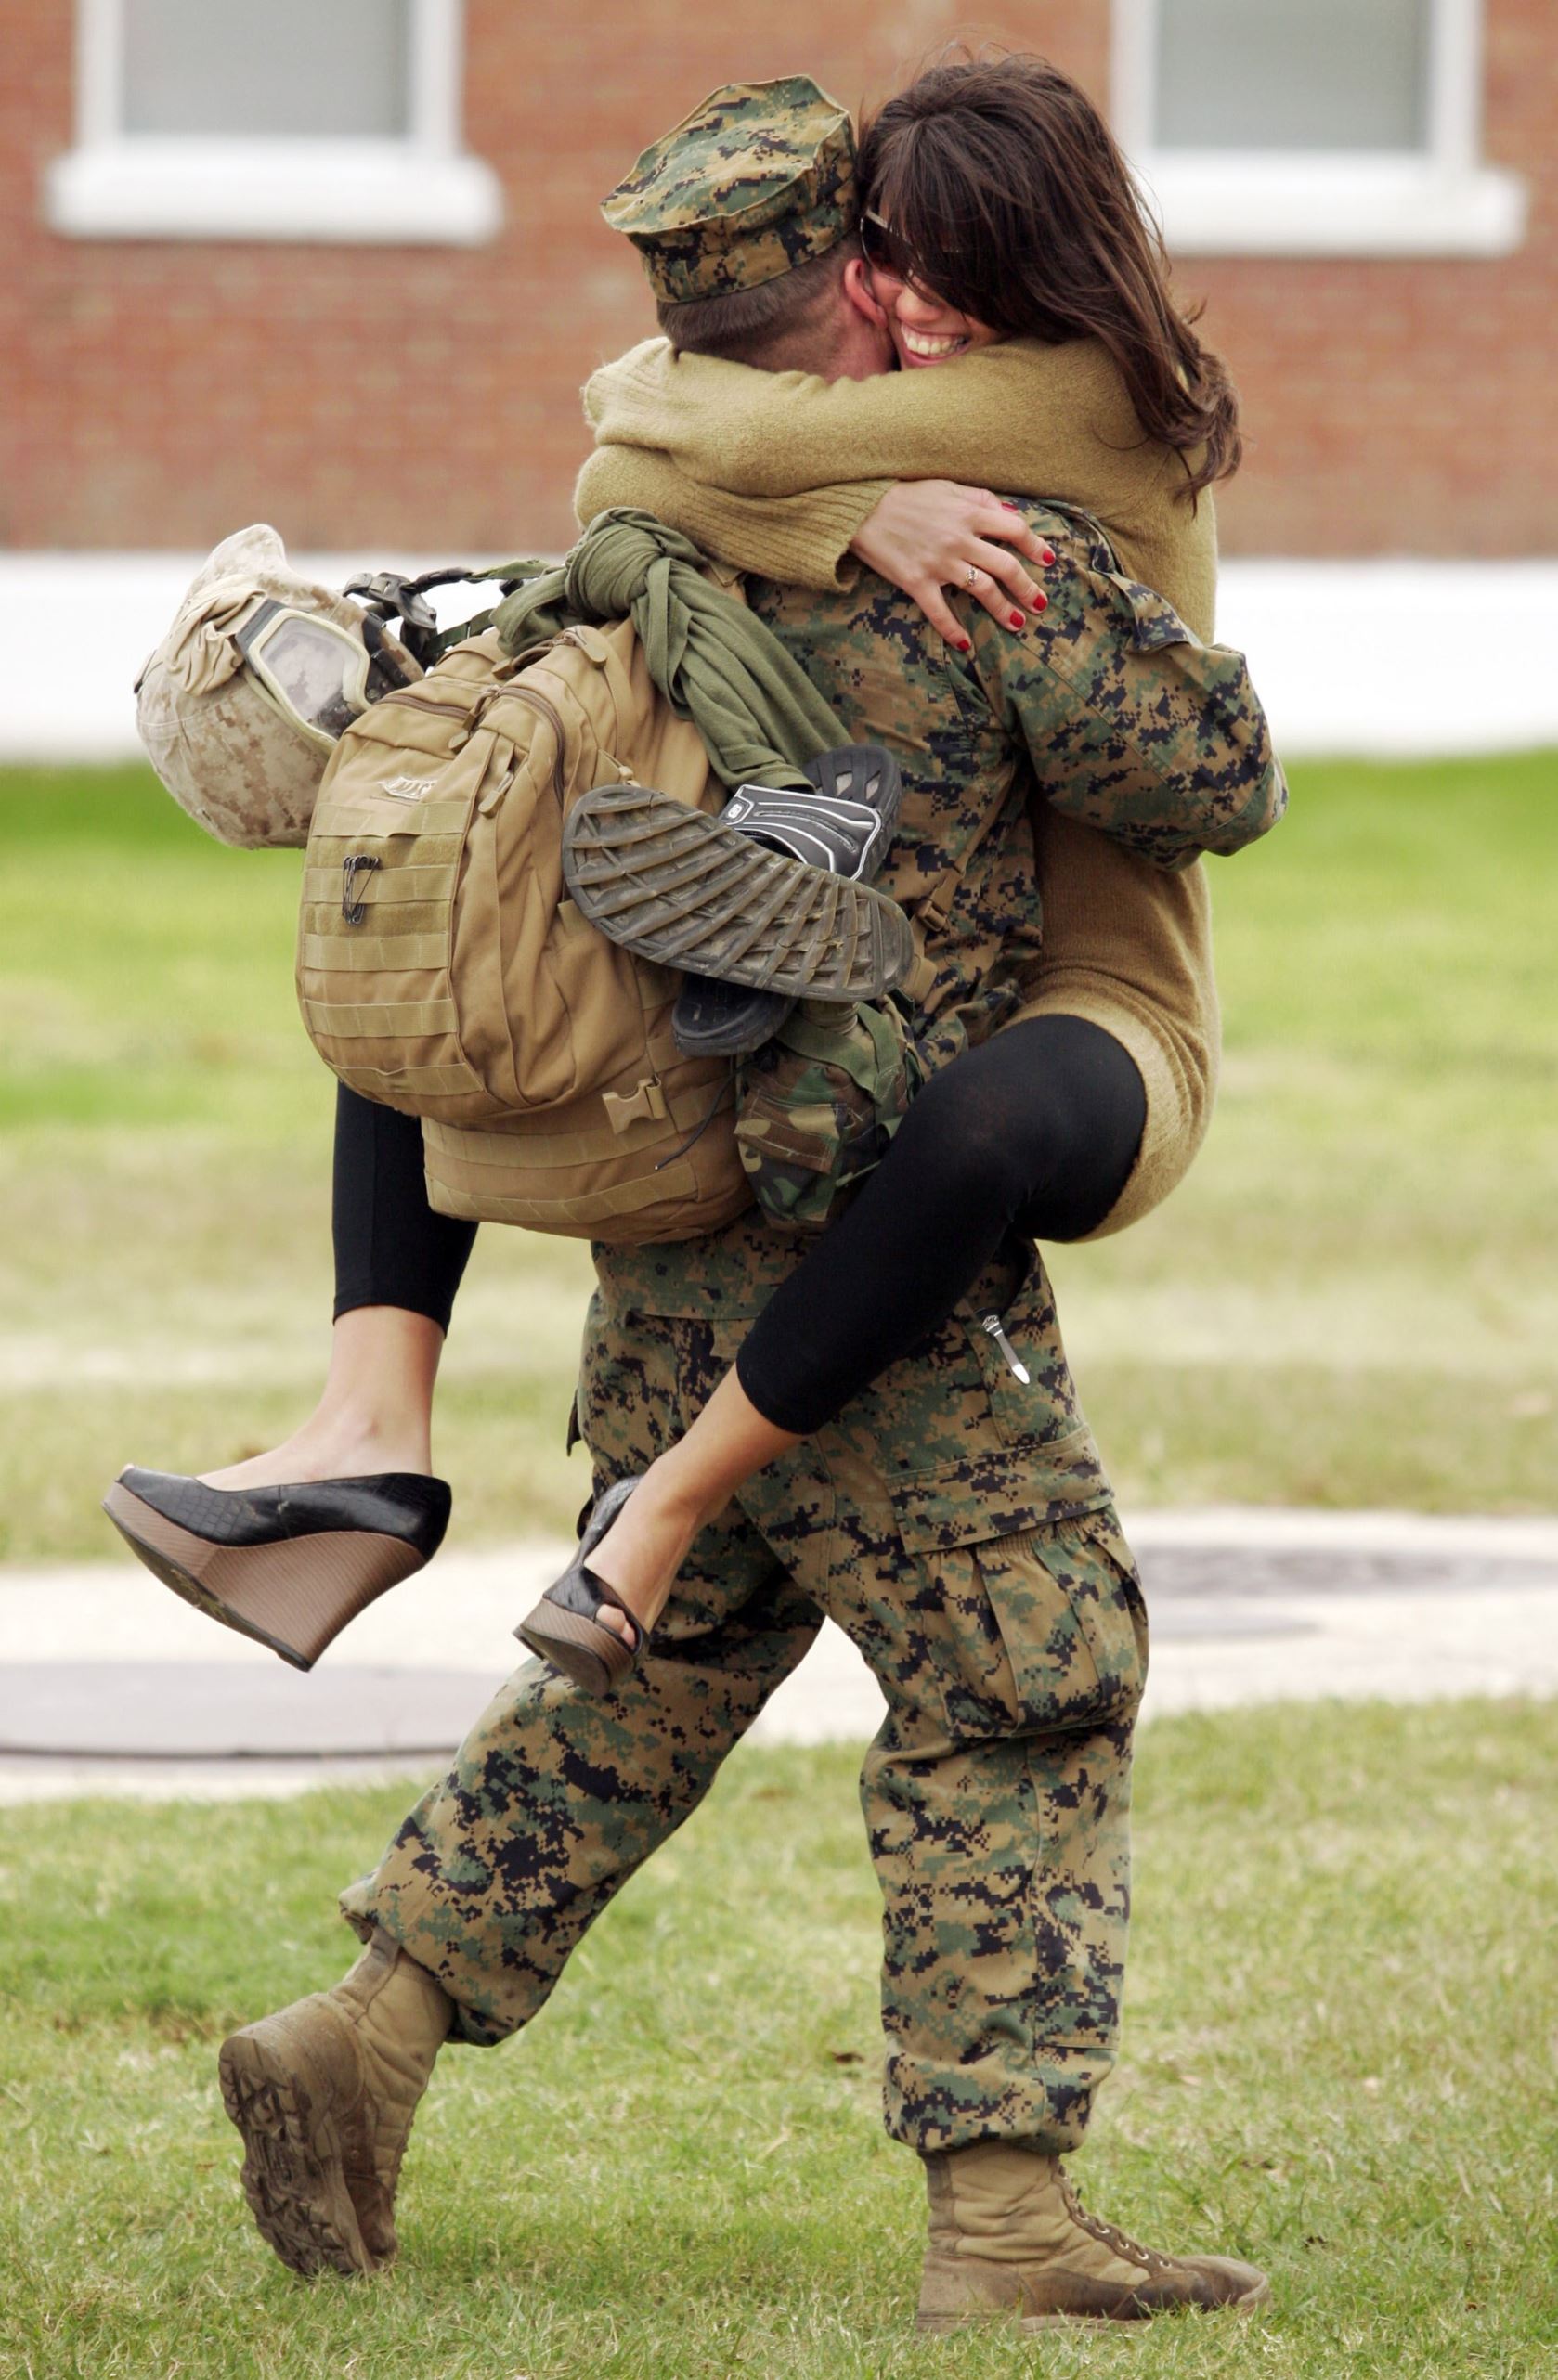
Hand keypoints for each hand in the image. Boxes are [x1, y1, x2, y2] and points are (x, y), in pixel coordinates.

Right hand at [849, 482, 1054, 649]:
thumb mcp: (947, 486)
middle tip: (1040, 604)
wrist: (862, 509)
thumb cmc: (905, 495)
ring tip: (1016, 625)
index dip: (1035, 545)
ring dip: (1003, 610)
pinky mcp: (916, 583)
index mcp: (969, 513)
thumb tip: (1010, 513)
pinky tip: (966, 645)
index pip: (1014, 530)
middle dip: (1027, 587)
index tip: (1047, 560)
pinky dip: (954, 631)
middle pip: (1006, 566)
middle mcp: (959, 539)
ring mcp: (939, 563)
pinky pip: (940, 612)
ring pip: (983, 591)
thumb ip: (981, 498)